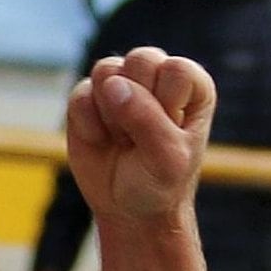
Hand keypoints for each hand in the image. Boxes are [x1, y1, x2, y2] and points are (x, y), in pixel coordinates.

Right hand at [61, 47, 214, 229]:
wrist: (130, 211)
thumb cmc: (160, 183)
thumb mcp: (167, 159)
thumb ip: (146, 119)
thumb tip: (112, 84)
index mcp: (190, 84)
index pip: (175, 69)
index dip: (165, 104)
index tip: (167, 133)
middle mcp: (157, 76)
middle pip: (141, 59)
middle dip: (136, 105)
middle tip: (141, 138)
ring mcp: (120, 85)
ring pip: (107, 70)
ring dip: (110, 113)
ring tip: (122, 139)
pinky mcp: (89, 99)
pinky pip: (80, 94)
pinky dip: (87, 124)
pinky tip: (101, 141)